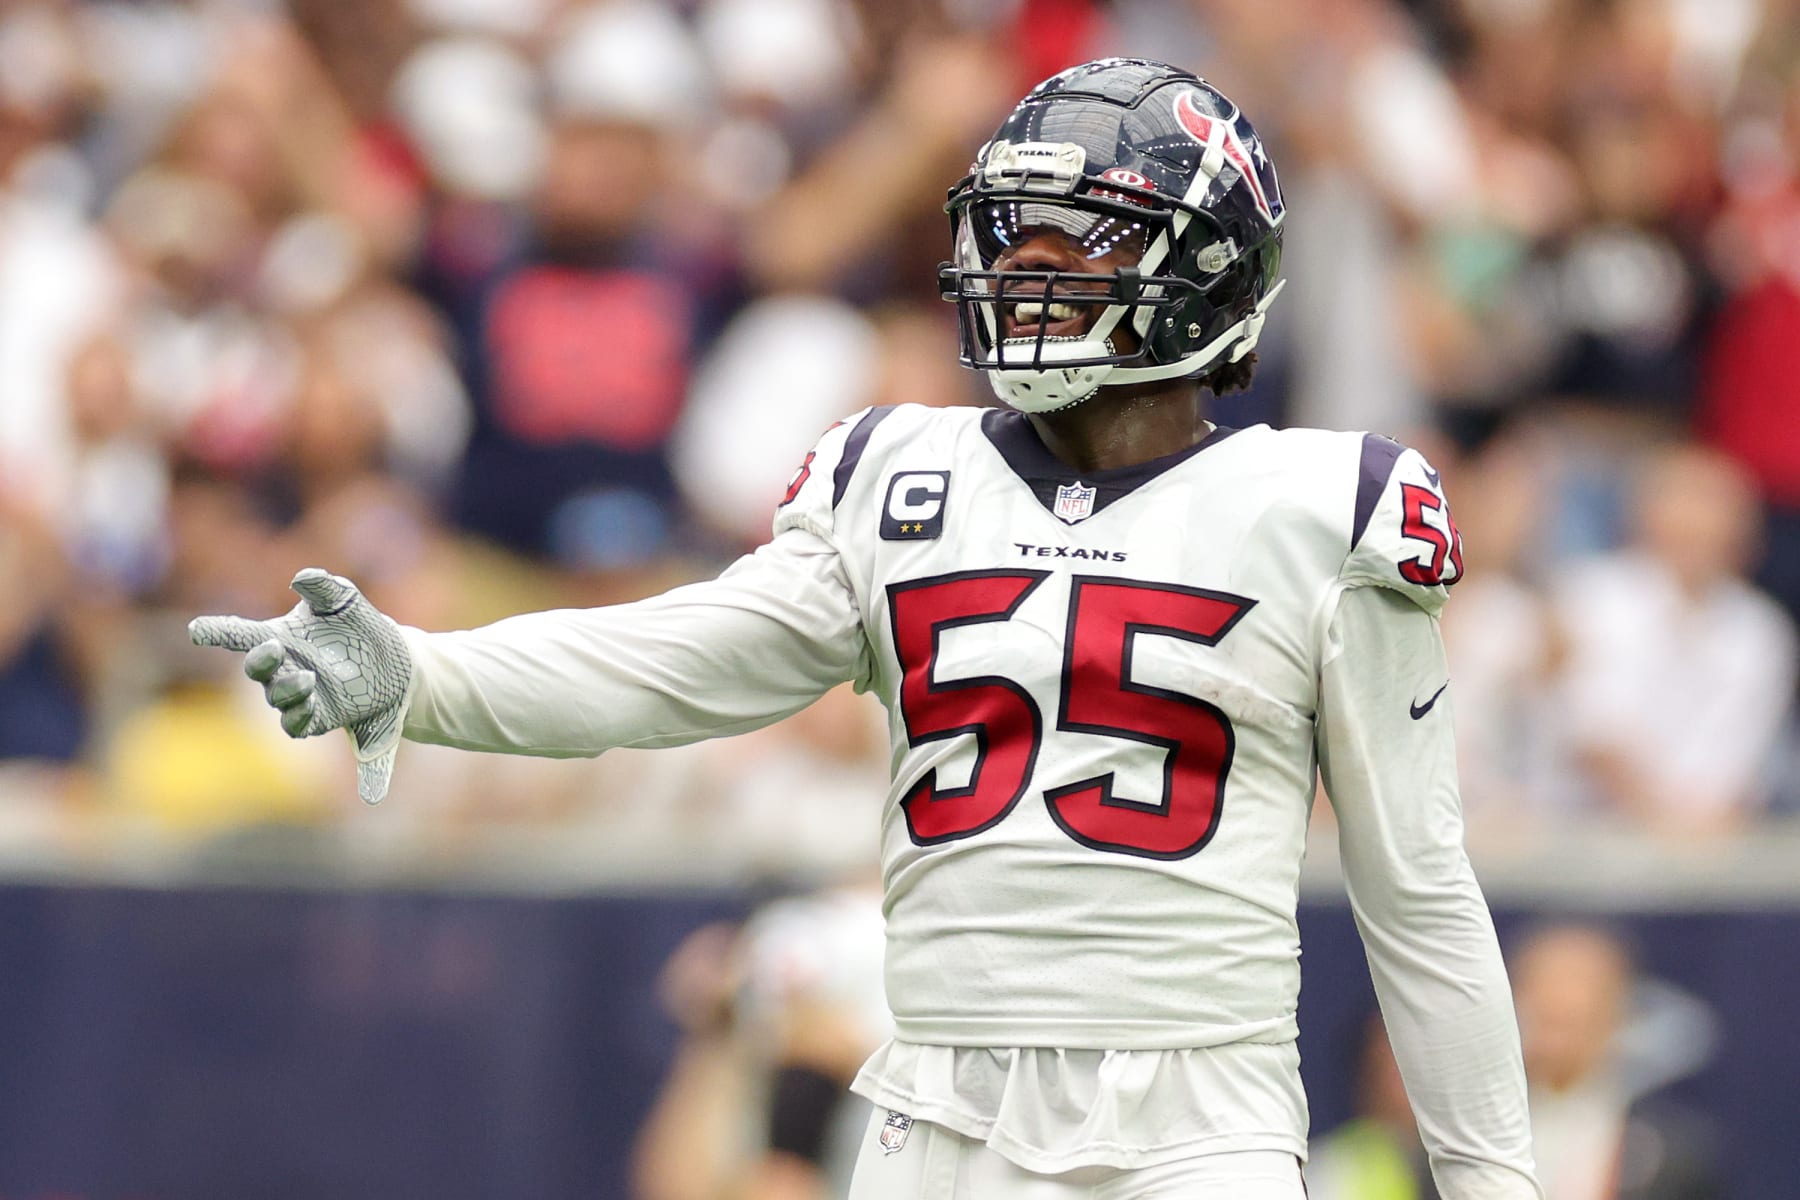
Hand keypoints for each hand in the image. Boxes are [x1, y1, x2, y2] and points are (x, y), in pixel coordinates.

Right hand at [189, 568, 412, 803]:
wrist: (396, 660)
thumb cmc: (360, 629)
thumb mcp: (347, 602)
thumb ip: (325, 587)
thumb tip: (304, 577)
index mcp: (285, 643)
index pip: (243, 637)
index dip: (219, 632)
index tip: (198, 629)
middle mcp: (290, 677)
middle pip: (264, 677)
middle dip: (264, 666)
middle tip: (277, 650)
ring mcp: (313, 704)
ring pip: (291, 714)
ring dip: (294, 702)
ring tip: (309, 684)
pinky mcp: (341, 723)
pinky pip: (351, 755)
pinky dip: (369, 776)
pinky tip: (374, 796)